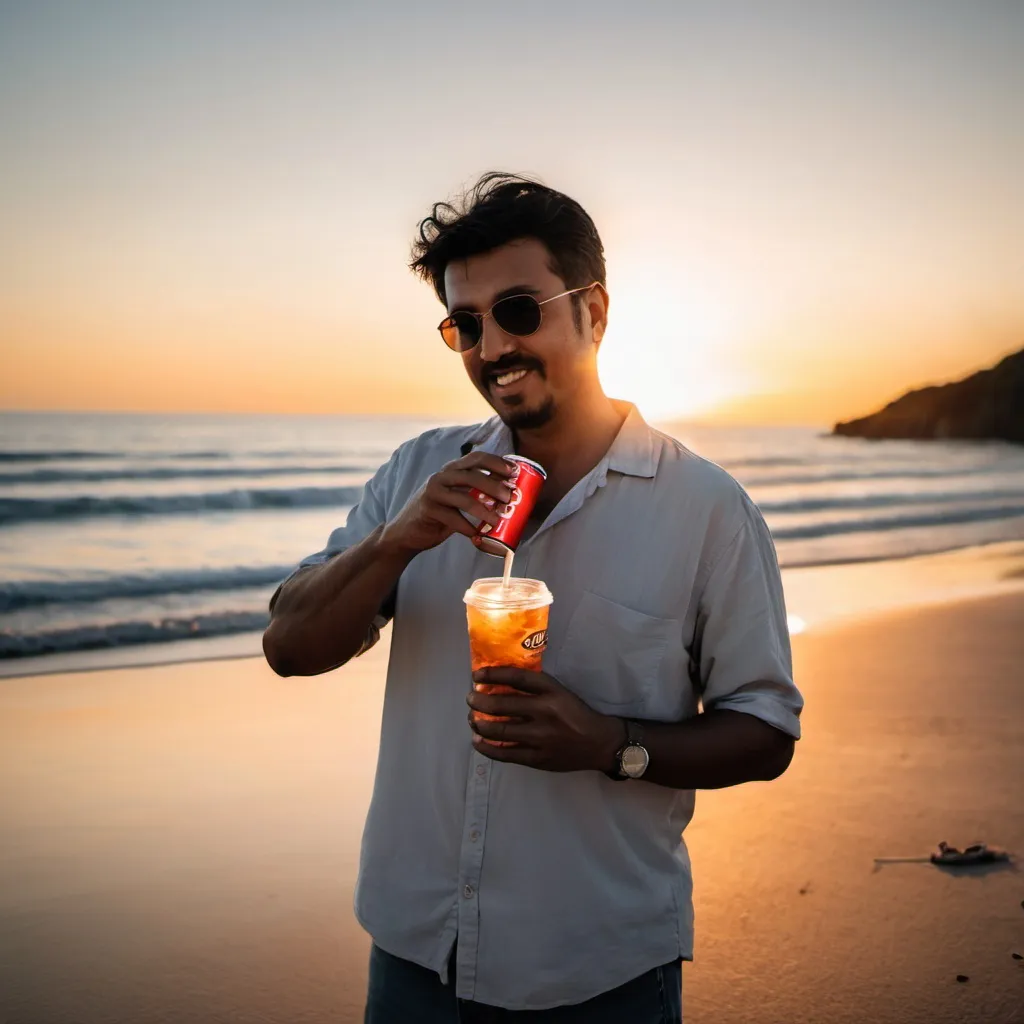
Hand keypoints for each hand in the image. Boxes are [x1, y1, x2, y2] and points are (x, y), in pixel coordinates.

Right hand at [379, 451, 514, 555]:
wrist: (407, 532)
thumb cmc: (439, 514)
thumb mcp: (456, 498)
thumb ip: (474, 493)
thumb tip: (509, 497)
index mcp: (451, 469)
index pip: (476, 458)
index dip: (497, 462)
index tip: (514, 472)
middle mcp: (441, 477)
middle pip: (472, 475)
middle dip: (494, 486)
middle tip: (509, 498)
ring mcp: (433, 492)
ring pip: (464, 498)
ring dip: (484, 511)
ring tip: (498, 521)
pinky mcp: (428, 510)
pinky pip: (453, 518)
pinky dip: (468, 528)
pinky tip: (477, 536)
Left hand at [466, 667, 625, 772]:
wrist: (598, 743)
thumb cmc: (575, 714)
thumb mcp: (560, 693)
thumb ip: (535, 688)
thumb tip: (499, 684)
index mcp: (551, 692)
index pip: (516, 678)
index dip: (493, 675)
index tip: (476, 675)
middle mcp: (544, 712)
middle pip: (501, 706)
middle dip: (478, 702)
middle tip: (470, 699)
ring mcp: (540, 737)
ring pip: (498, 731)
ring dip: (479, 724)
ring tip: (472, 720)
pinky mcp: (537, 758)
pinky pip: (505, 754)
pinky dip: (487, 748)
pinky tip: (478, 741)